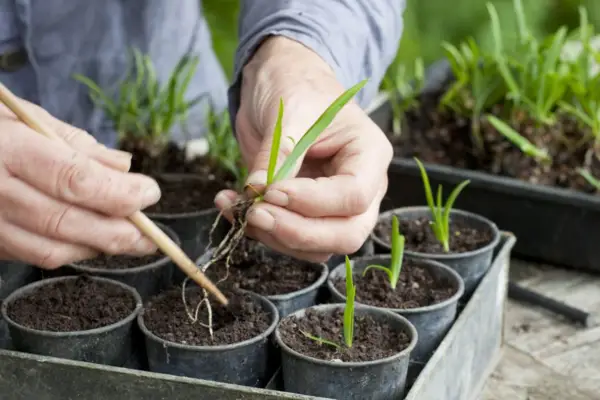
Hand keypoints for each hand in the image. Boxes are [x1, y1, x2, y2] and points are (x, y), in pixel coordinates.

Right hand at [0, 98, 160, 268]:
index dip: (118, 192)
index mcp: (4, 147)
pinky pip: (29, 254)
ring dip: (96, 248)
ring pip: (49, 249)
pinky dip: (67, 250)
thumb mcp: (21, 114)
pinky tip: (90, 241)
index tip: (149, 192)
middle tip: (150, 235)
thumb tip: (123, 165)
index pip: (73, 178)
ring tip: (129, 241)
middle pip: (65, 222)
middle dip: (116, 232)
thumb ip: (73, 142)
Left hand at [215, 37, 391, 262]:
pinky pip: (292, 240)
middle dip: (298, 233)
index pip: (353, 195)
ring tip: (236, 206)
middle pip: (345, 234)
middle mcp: (362, 188)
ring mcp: (335, 206)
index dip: (311, 202)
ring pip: (318, 248)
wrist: (282, 82)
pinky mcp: (307, 215)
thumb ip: (277, 154)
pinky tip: (233, 207)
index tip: (271, 191)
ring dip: (274, 237)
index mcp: (369, 155)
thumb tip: (257, 192)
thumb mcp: (288, 111)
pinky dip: (261, 233)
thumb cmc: (296, 86)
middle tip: (255, 214)